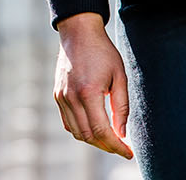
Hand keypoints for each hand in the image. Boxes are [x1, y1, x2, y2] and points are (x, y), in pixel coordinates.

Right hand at [52, 12, 133, 157]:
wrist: (78, 33)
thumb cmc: (103, 52)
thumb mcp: (119, 77)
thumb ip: (121, 107)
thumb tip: (122, 134)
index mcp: (89, 93)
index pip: (102, 131)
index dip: (116, 146)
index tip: (128, 152)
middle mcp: (71, 98)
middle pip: (88, 136)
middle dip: (106, 146)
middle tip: (122, 147)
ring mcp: (61, 97)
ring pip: (77, 132)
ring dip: (94, 141)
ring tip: (110, 139)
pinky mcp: (57, 95)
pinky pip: (68, 123)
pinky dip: (81, 131)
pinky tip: (93, 128)